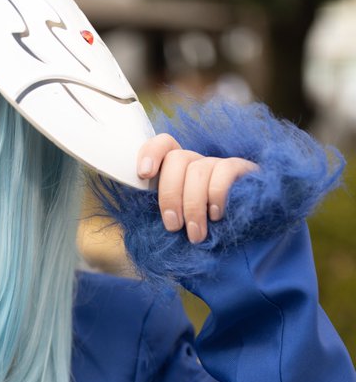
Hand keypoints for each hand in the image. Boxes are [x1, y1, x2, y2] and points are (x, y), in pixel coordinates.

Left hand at [137, 134, 257, 243]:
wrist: (247, 236)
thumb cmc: (204, 232)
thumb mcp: (178, 224)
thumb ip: (162, 216)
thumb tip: (135, 218)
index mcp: (177, 172)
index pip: (163, 145)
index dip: (151, 153)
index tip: (144, 174)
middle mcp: (196, 163)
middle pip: (176, 159)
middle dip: (170, 195)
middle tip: (173, 226)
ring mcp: (218, 164)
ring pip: (198, 169)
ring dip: (193, 206)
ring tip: (195, 234)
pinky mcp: (241, 170)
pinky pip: (224, 171)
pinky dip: (216, 195)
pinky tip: (216, 215)